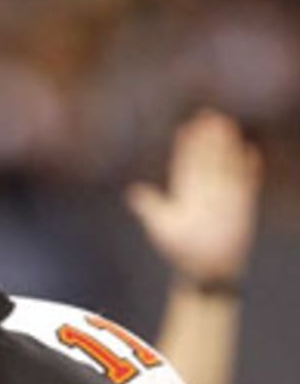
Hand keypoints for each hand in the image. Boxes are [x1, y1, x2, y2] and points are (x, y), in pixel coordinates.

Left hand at [126, 109, 262, 287]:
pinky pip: (246, 184)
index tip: (185, 127)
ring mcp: (223, 196)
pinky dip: (248, 170)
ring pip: (225, 166)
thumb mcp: (161, 226)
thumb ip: (149, 207)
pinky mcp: (241, 206)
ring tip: (228, 125)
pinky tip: (250, 152)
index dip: (186, 146)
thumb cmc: (179, 250)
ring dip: (226, 147)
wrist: (203, 268)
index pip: (184, 164)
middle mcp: (203, 191)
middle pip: (206, 159)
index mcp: (183, 193)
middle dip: (207, 138)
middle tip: (208, 115)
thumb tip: (133, 191)